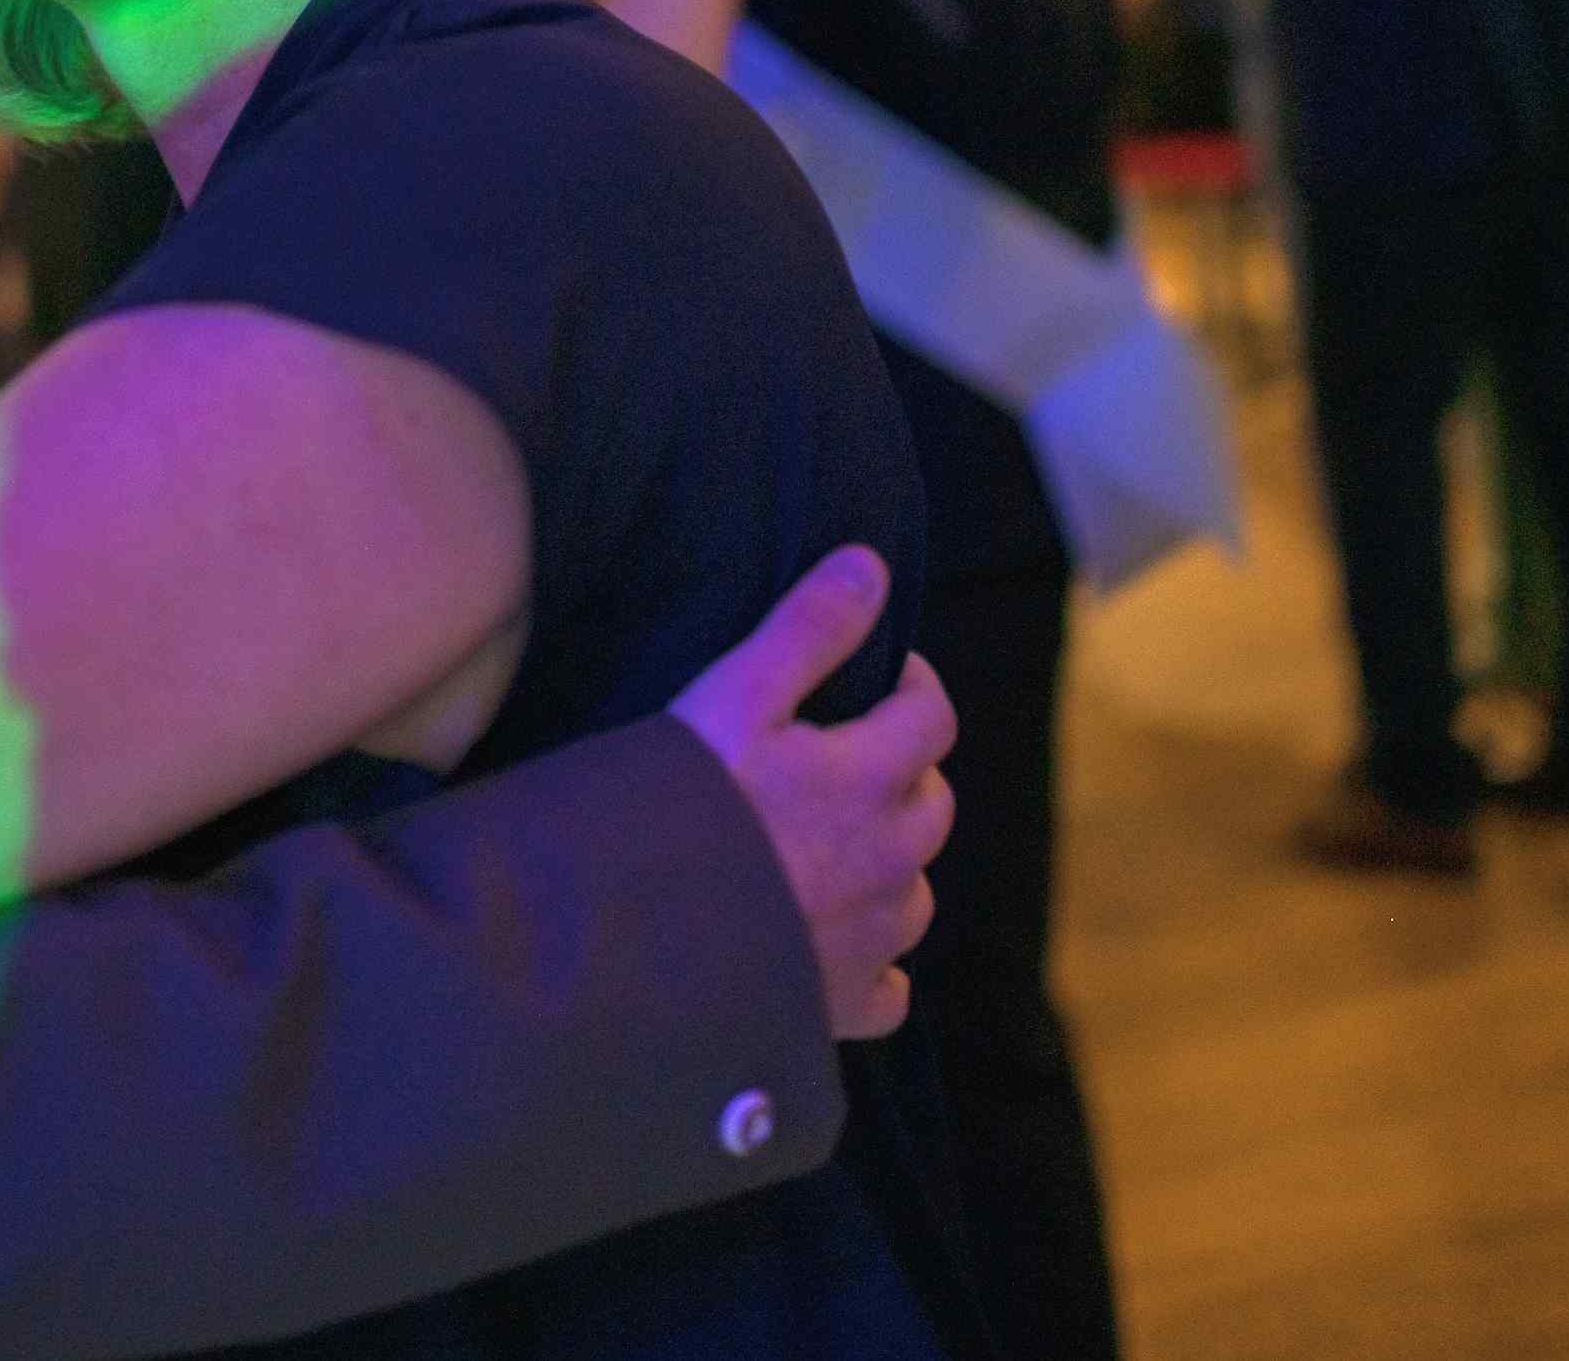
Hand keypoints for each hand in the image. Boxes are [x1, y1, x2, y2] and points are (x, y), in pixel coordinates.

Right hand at [669, 546, 955, 1040]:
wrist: (635, 943)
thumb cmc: (680, 808)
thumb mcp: (734, 697)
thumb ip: (807, 629)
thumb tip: (872, 564)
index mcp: (870, 780)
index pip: (932, 716)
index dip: (913, 686)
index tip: (881, 676)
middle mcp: (889, 862)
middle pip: (932, 804)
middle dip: (905, 771)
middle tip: (843, 755)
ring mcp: (872, 940)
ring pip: (915, 892)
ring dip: (891, 862)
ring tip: (832, 847)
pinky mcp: (843, 1005)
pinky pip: (889, 987)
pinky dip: (874, 962)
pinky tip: (834, 945)